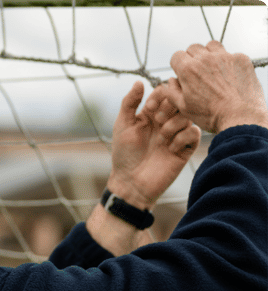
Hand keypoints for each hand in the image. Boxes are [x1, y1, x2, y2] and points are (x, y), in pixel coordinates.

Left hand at [109, 82, 200, 209]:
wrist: (131, 182)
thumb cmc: (124, 154)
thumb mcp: (123, 125)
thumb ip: (129, 103)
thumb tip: (139, 81)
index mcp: (152, 113)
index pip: (165, 92)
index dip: (161, 95)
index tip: (150, 107)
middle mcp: (167, 121)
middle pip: (180, 101)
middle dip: (169, 108)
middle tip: (158, 121)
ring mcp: (177, 134)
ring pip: (188, 116)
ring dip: (174, 124)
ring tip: (162, 138)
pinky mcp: (186, 149)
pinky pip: (194, 133)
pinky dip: (183, 138)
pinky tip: (170, 149)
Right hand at [161, 41, 267, 132]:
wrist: (240, 117)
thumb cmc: (211, 115)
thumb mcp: (184, 107)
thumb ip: (172, 91)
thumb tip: (171, 80)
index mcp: (188, 69)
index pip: (176, 55)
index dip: (177, 65)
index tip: (182, 72)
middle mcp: (206, 59)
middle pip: (193, 48)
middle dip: (192, 58)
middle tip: (197, 72)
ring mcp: (225, 57)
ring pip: (212, 46)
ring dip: (209, 54)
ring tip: (212, 69)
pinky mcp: (241, 59)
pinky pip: (231, 54)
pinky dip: (228, 62)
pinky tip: (229, 75)